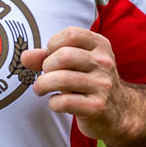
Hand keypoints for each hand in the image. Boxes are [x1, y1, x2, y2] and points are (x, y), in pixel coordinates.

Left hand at [20, 26, 134, 143]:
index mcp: (100, 46)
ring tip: (40, 89)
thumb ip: (48, 56)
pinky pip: (65, 102)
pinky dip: (53, 103)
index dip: (53, 45)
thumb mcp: (76, 64)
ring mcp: (102, 85)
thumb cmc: (91, 82)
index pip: (71, 34)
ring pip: (62, 79)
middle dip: (46, 66)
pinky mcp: (97, 107)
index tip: (50, 57)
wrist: (120, 112)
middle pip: (64, 56)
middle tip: (45, 75)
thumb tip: (24, 56)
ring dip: (43, 85)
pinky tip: (56, 103)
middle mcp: (104, 63)